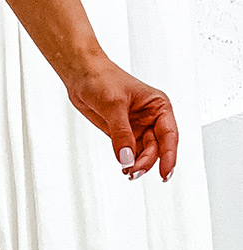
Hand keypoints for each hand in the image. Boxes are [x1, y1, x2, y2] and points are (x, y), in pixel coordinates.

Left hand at [65, 59, 177, 181]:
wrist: (81, 75)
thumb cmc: (102, 78)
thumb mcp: (113, 105)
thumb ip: (121, 134)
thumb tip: (127, 158)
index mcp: (158, 105)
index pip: (169, 135)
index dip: (169, 156)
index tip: (165, 173)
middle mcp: (151, 117)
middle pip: (156, 148)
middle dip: (146, 162)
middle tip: (133, 172)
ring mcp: (137, 127)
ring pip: (144, 153)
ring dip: (137, 164)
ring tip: (127, 172)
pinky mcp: (123, 134)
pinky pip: (130, 153)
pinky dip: (128, 162)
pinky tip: (124, 167)